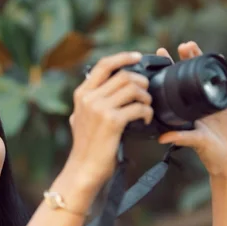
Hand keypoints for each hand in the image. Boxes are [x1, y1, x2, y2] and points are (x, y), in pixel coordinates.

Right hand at [66, 51, 153, 186]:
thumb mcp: (79, 118)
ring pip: (133, 88)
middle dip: (141, 82)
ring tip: (147, 107)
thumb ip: (89, 102)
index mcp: (82, 94)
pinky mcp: (112, 121)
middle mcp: (89, 98)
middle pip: (123, 75)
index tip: (138, 57)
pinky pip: (138, 107)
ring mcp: (100, 108)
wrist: (83, 169)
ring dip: (146, 96)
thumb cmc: (86, 147)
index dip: (123, 57)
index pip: (103, 65)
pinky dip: (147, 112)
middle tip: (147, 92)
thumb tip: (103, 88)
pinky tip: (146, 119)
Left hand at [156, 42, 226, 177]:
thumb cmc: (212, 154)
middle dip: (183, 59)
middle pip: (189, 74)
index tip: (158, 58)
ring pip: (205, 73)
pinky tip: (216, 56)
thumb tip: (161, 138)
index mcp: (187, 110)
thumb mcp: (195, 143)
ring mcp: (215, 98)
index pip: (174, 85)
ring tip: (190, 47)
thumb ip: (181, 138)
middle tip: (177, 48)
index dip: (167, 71)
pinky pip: (225, 80)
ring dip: (199, 58)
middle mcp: (198, 101)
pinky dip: (220, 68)